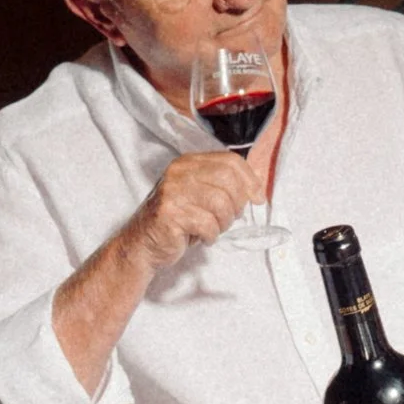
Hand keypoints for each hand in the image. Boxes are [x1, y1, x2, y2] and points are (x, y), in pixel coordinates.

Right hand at [125, 149, 264, 273]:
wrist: (144, 243)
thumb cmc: (178, 220)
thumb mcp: (200, 195)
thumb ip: (224, 185)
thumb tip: (257, 184)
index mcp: (189, 162)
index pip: (230, 161)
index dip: (250, 180)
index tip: (258, 198)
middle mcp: (179, 172)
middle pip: (228, 180)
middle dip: (237, 203)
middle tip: (232, 218)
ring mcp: (172, 191)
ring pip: (220, 203)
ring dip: (224, 222)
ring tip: (214, 229)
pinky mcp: (170, 213)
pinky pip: (207, 224)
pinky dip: (211, 235)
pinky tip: (202, 238)